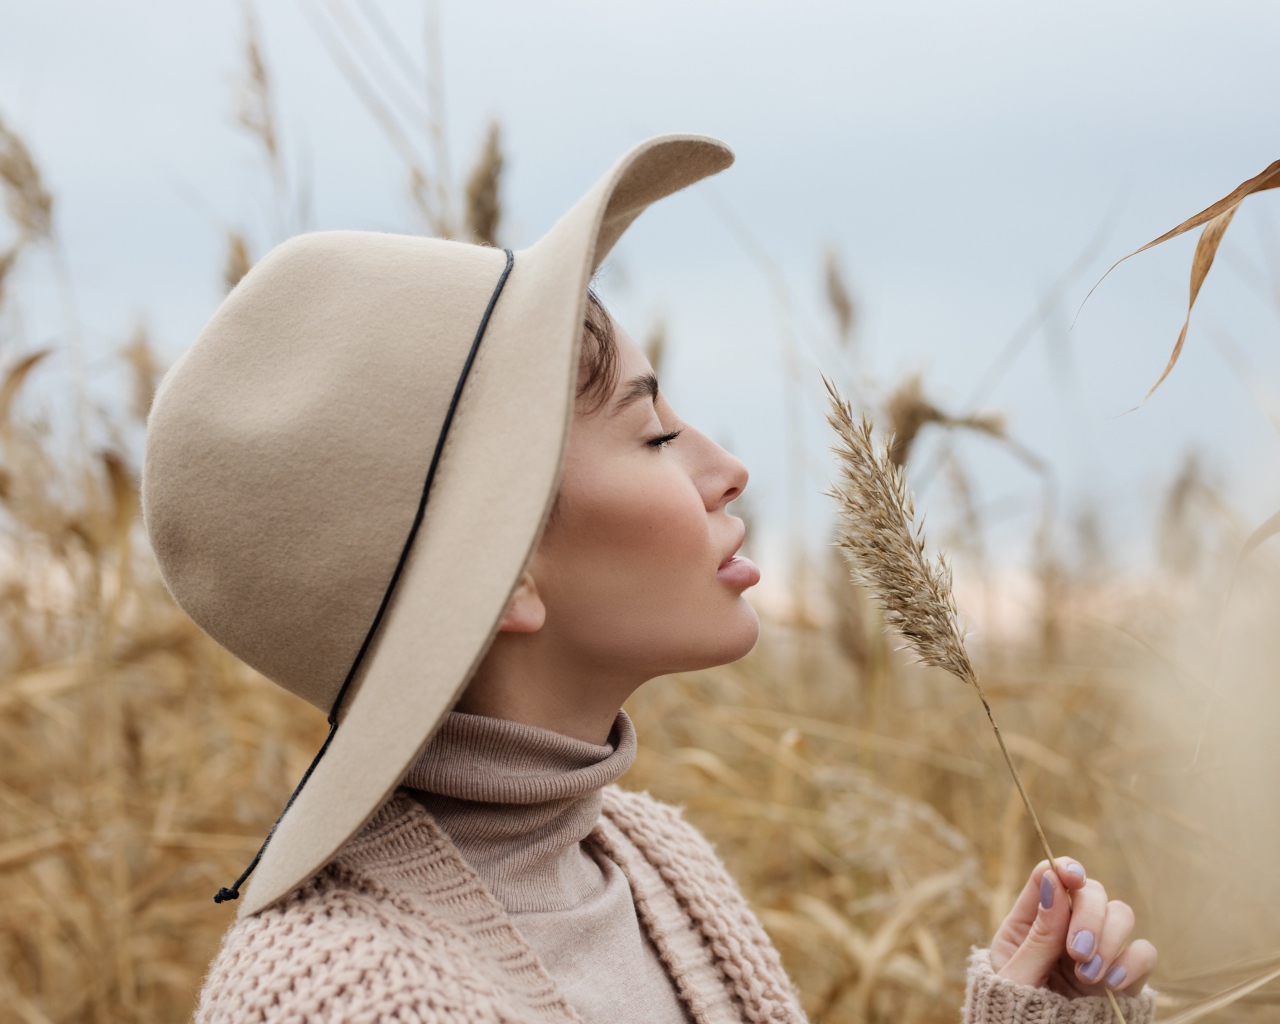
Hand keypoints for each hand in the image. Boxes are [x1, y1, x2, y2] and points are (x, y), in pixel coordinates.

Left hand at [989, 858, 1157, 997]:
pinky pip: (1143, 954)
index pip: (1052, 875)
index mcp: (1031, 921)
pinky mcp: (1122, 976)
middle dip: (1090, 916)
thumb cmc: (1012, 1013)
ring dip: (1110, 940)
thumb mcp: (1016, 975)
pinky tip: (1112, 984)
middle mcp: (1067, 929)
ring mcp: (1097, 950)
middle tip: (1078, 952)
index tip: (1073, 878)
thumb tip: (1055, 880)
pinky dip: (1134, 963)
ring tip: (1088, 975)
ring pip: (1122, 915)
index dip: (1066, 869)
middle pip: (1093, 892)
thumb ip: (1038, 934)